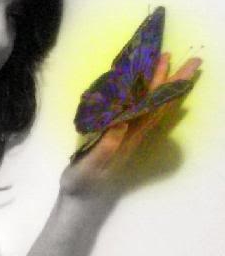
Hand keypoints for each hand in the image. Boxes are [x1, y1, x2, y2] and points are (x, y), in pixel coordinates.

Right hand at [60, 53, 201, 197]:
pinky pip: (134, 110)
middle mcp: (132, 134)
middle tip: (172, 55)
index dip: (165, 86)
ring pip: (147, 106)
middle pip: (154, 103)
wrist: (80, 200)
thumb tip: (122, 121)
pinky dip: (141, 95)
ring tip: (162, 64)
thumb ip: (105, 146)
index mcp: (128, 139)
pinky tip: (139, 87)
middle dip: (166, 78)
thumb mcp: (90, 167)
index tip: (174, 66)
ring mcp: (126, 135)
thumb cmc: (82, 184)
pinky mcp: (117, 137)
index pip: (152, 107)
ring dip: (156, 84)